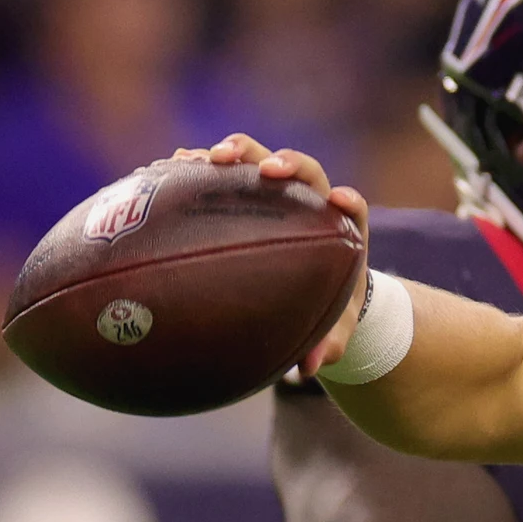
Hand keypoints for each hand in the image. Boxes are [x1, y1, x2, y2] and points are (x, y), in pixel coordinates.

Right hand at [180, 133, 370, 375]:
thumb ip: (326, 347)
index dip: (347, 200)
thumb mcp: (331, 333)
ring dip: (239, 153)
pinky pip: (223, 173)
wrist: (309, 295)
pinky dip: (200, 166)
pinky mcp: (244, 193)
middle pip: (305, 171)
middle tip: (266, 170)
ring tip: (209, 158)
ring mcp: (276, 194)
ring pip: (260, 160)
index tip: (340, 200)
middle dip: (286, 164)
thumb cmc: (326, 312)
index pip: (352, 207)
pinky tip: (170, 167)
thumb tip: (308, 369)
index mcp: (341, 233)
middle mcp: (311, 204)